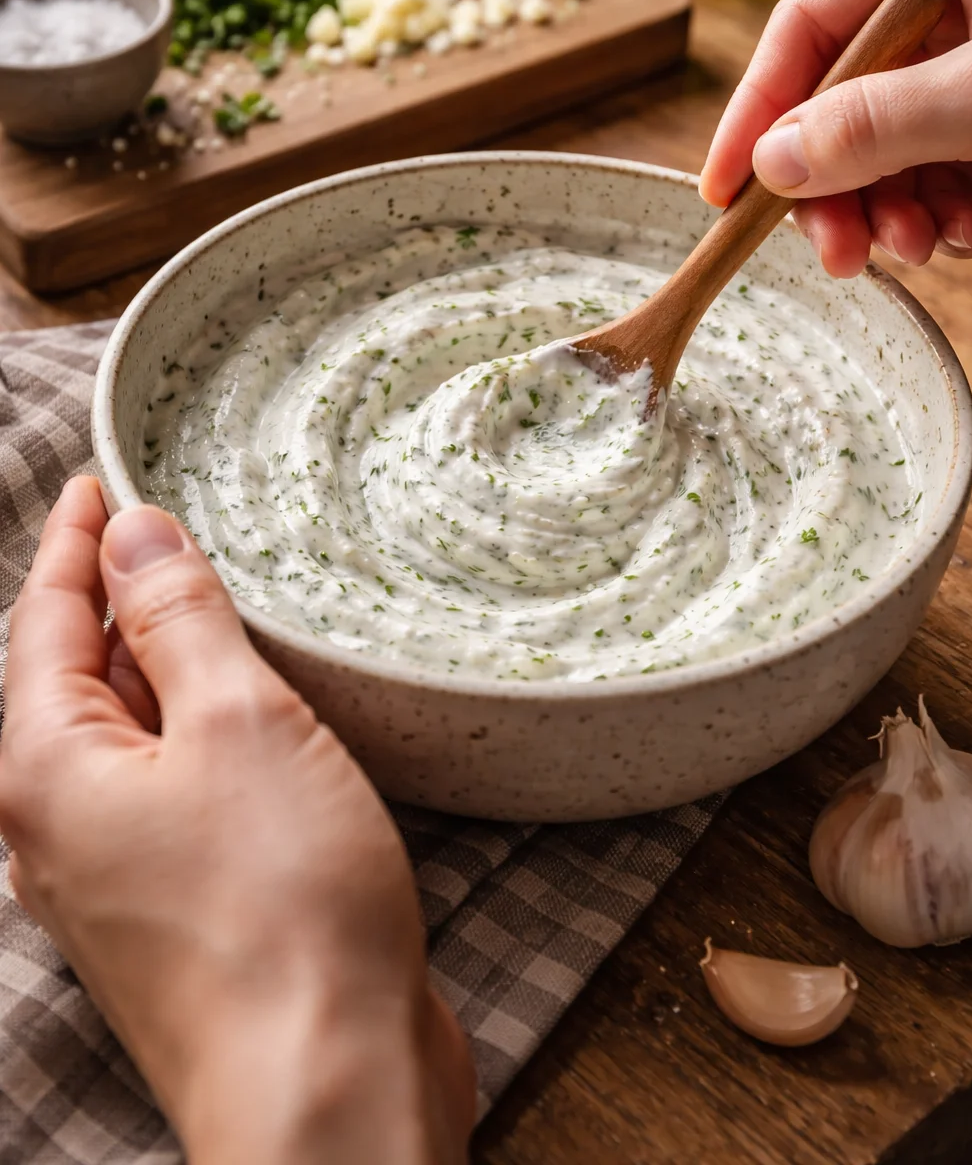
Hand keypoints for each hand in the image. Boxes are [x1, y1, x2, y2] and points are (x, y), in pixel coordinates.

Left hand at [0, 477, 473, 1164]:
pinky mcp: (179, 914)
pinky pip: (171, 793)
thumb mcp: (236, 722)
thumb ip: (178, 618)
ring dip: (162, 668)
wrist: (324, 1090)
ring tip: (205, 608)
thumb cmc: (278, 905)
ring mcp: (117, 878)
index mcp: (48, 770)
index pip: (42, 622)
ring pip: (128, 740)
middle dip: (110, 601)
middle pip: (73, 681)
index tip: (96, 486)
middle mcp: (60, 827)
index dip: (74, 545)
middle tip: (155, 532)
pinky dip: (200, 735)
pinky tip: (249, 721)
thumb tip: (133, 534)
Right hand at [701, 0, 971, 276]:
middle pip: (845, 95)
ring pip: (892, 139)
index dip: (757, 111)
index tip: (724, 193)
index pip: (808, 25)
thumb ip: (884, 124)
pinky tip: (970, 233)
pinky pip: (944, 158)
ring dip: (895, 207)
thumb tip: (774, 166)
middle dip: (841, 185)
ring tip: (927, 247)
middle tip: (842, 257)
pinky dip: (945, 206)